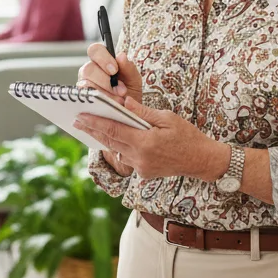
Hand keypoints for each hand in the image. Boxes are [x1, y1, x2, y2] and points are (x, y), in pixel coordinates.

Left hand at [74, 99, 226, 181]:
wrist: (201, 160)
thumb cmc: (187, 136)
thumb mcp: (167, 118)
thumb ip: (143, 112)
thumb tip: (123, 103)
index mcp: (145, 143)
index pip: (114, 131)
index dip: (95, 123)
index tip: (80, 116)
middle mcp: (140, 158)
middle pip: (110, 141)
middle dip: (93, 130)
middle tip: (77, 120)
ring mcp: (141, 168)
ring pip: (117, 151)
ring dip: (104, 139)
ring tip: (90, 127)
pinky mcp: (144, 173)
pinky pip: (126, 158)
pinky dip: (119, 147)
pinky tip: (112, 139)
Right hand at [77, 43, 141, 104]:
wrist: (127, 113)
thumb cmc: (129, 94)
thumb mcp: (133, 80)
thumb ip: (128, 68)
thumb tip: (121, 56)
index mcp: (101, 61)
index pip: (95, 50)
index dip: (103, 58)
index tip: (114, 70)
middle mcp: (89, 71)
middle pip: (88, 68)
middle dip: (106, 81)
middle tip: (121, 91)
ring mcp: (83, 85)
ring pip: (86, 84)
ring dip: (104, 93)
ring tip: (119, 101)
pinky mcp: (82, 99)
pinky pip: (85, 98)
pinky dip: (98, 102)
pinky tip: (108, 106)